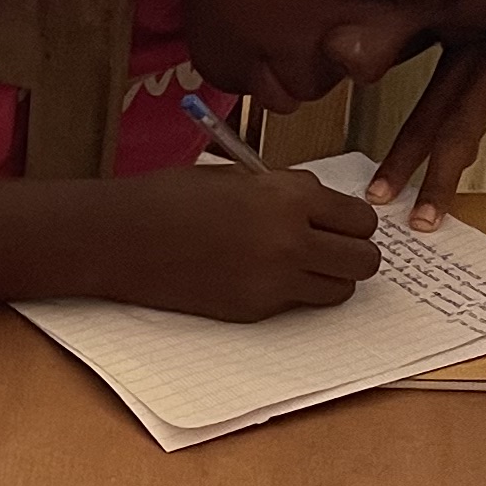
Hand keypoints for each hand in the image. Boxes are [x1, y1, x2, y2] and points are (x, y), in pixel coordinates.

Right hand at [102, 163, 382, 319]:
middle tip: (333, 245)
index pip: (360, 218)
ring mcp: (273, 281)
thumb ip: (286, 190)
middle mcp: (290, 241)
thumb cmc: (170, 198)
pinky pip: (297, 304)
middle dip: (354, 252)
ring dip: (330, 277)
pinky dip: (291, 292)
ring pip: (340, 290)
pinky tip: (260, 273)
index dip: (354, 220)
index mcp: (287, 197)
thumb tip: (321, 206)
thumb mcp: (237, 176)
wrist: (122, 237)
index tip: (341, 220)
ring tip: (301, 263)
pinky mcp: (253, 309)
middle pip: (364, 260)